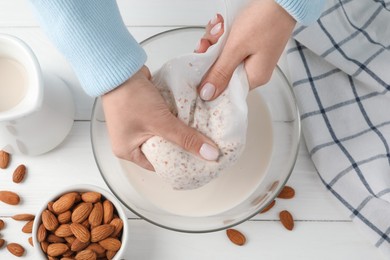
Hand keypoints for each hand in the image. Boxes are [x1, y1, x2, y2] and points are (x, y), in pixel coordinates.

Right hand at [102, 66, 218, 170]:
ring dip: (178, 131)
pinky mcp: (144, 111)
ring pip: (164, 133)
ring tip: (197, 135)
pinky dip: (174, 119)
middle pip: (163, 149)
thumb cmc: (129, 97)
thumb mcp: (161, 122)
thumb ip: (186, 138)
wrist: (121, 69)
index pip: (158, 165)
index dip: (178, 164)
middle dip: (180, 146)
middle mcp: (130, 140)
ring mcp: (137, 125)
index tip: (196, 162)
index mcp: (127, 151)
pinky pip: (163, 120)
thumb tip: (208, 153)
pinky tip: (187, 119)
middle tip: (200, 149)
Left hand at [197, 0, 295, 100]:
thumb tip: (208, 94)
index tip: (198, 68)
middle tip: (210, 41)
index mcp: (254, 77)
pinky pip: (228, 45)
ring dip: (215, 41)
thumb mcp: (236, 48)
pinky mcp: (248, 44)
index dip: (208, 81)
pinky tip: (223, 25)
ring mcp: (251, 56)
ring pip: (221, 56)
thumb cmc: (266, 19)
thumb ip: (220, 72)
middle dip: (211, 54)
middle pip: (220, 71)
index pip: (225, 90)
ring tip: (219, 28)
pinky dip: (222, 35)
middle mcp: (253, 70)